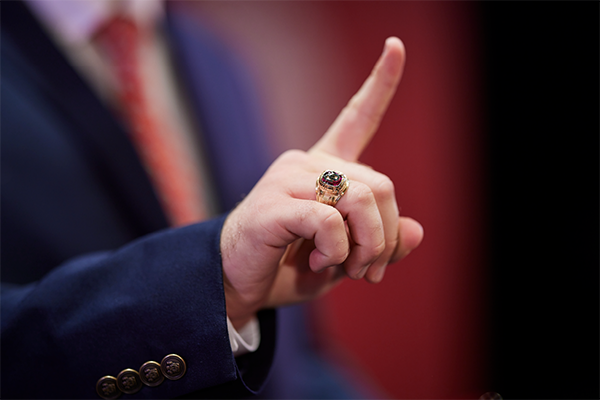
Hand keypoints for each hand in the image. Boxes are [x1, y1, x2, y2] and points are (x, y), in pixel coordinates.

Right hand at [220, 37, 423, 328]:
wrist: (239, 284)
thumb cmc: (290, 266)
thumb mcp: (347, 259)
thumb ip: (380, 243)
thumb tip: (416, 231)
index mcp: (324, 168)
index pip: (357, 117)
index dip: (380, 83)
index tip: (395, 46)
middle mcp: (306, 164)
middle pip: (380, 184)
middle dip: (385, 236)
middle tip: (369, 270)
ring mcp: (287, 179)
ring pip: (360, 198)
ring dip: (366, 246)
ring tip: (346, 268)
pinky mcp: (272, 204)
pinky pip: (329, 219)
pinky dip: (337, 250)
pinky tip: (319, 261)